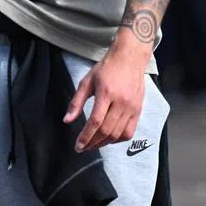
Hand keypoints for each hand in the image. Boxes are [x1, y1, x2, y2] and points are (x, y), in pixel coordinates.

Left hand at [64, 35, 148, 152]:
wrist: (129, 58)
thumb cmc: (107, 68)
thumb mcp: (87, 81)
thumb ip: (76, 102)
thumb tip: (67, 120)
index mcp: (106, 93)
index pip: (95, 122)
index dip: (86, 137)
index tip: (78, 146)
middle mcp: (121, 102)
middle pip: (107, 131)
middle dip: (93, 143)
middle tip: (84, 147)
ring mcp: (132, 107)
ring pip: (118, 134)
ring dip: (104, 143)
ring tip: (94, 144)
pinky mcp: (138, 110)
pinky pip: (129, 132)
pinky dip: (118, 139)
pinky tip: (109, 139)